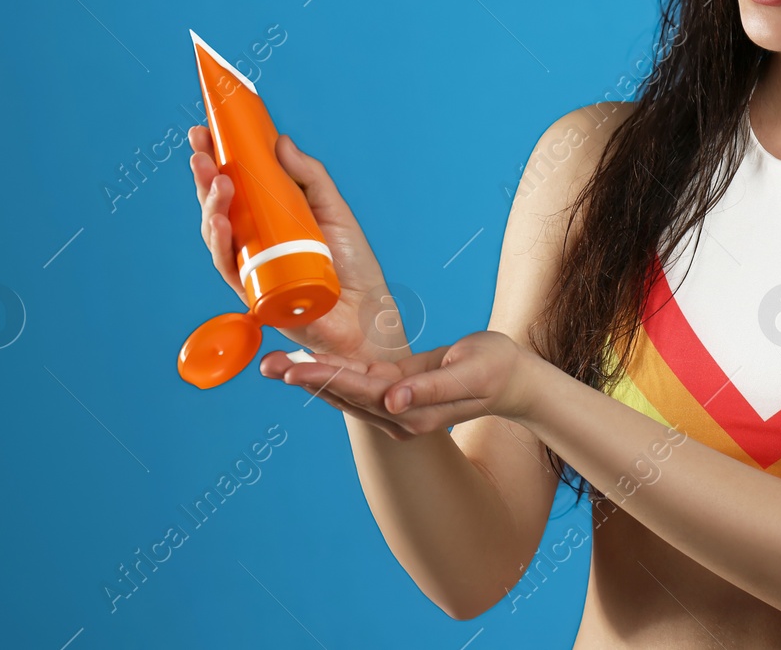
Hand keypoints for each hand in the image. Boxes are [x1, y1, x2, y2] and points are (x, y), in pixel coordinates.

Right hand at [189, 125, 409, 364]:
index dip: (218, 157)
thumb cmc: (352, 265)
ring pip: (216, 232)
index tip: (204, 131)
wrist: (367, 314)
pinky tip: (218, 221)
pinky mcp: (253, 291)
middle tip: (199, 149)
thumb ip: (309, 176)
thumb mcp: (333, 209)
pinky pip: (228, 265)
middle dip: (205, 174)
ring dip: (211, 203)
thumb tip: (280, 140)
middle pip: (220, 203)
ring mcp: (251, 265)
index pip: (238, 183)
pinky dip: (220, 242)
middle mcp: (255, 239)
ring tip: (215, 179)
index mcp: (271, 217)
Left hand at [263, 331, 538, 438]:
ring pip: (344, 391)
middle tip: (266, 364)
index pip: (359, 391)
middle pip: (342, 394)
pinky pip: (357, 385)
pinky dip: (330, 373)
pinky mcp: (397, 395)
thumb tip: (393, 402)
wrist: (514, 381)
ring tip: (274, 364)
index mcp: (412, 411)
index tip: (292, 367)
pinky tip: (307, 363)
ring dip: (309, 378)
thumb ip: (431, 389)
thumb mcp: (470, 374)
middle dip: (303, 378)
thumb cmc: (497, 370)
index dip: (324, 377)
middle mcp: (398, 416)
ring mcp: (396, 409)